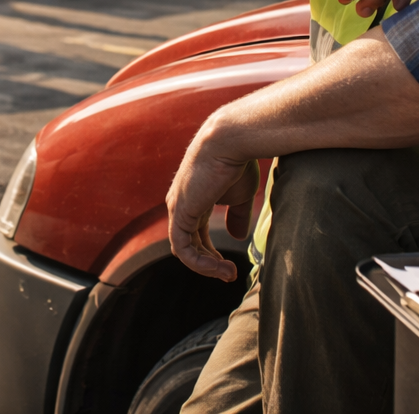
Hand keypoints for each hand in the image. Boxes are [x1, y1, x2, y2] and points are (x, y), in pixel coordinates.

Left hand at [166, 127, 260, 281]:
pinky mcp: (179, 212)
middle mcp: (181, 204)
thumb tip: (238, 238)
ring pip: (185, 249)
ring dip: (207, 267)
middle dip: (210, 263)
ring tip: (228, 274)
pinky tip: (218, 267)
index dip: (212, 252)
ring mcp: (178, 208)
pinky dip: (199, 263)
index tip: (231, 266)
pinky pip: (183, 248)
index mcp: (194, 198)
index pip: (197, 233)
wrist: (231, 142)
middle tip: (230, 275)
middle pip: (190, 244)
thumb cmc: (238, 162)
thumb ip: (237, 216)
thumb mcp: (241, 195)